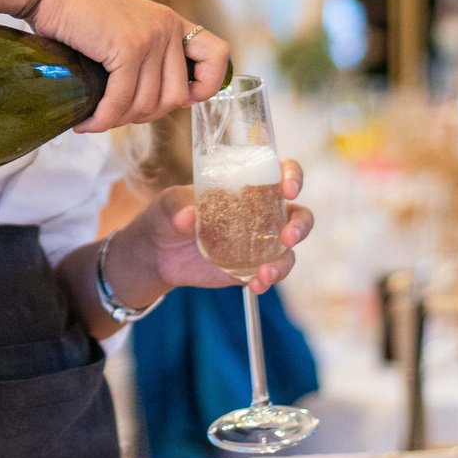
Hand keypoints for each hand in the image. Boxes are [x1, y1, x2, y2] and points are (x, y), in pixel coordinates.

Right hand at [32, 0, 231, 132]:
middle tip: (115, 116)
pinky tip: (87, 122)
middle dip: (144, 116)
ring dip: (119, 121)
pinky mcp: (127, 47)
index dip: (205, 86)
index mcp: (171, 22)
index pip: (218, 54)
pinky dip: (103, 119)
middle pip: (176, 96)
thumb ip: (146, 57)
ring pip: (147, 103)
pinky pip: (122, 100)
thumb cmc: (77, 16)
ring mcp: (150, 37)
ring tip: (96, 119)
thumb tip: (153, 106)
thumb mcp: (124, 31)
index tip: (179, 100)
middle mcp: (167, 27)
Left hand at [117, 160, 313, 300]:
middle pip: (297, 213)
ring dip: (284, 261)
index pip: (280, 172)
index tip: (288, 188)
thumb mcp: (168, 203)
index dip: (292, 176)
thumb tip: (188, 216)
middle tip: (288, 236)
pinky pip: (270, 273)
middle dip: (300, 224)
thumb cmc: (166, 215)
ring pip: (289, 249)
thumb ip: (178, 206)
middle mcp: (260, 212)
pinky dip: (267, 280)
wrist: (156, 253)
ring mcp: (258, 241)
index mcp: (246, 185)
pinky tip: (255, 285)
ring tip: (265, 273)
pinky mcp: (250, 266)